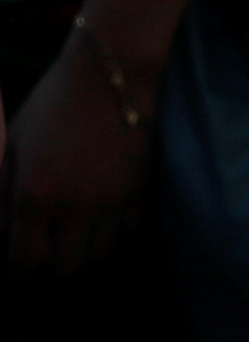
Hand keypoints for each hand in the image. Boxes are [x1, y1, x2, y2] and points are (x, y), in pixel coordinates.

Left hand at [5, 27, 156, 273]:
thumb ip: (1, 190)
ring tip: (80, 230)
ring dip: (87, 247)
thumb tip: (0, 225)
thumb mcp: (13, 143)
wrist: (110, 73)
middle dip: (55, 262)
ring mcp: (111, 200)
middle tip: (52, 244)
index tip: (19, 262)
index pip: (24, 260)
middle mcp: (74, 207)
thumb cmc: (51, 104)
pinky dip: (116, 227)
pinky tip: (106, 211)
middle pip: (68, 267)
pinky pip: (129, 227)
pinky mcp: (140, 187)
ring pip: (101, 252)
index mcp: (35, 197)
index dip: (18, 269)